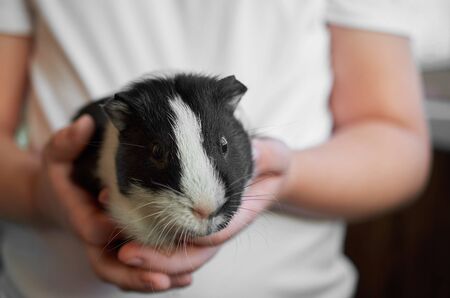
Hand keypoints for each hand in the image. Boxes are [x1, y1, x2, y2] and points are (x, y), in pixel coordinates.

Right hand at [32, 116, 184, 291]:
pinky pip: (137, 269)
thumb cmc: (63, 174)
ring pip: (126, 273)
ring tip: (181, 280)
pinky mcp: (121, 249)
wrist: (60, 195)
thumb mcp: (58, 155)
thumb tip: (84, 125)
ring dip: (152, 280)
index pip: (93, 230)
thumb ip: (66, 142)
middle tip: (160, 278)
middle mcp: (94, 237)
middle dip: (134, 274)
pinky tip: (185, 277)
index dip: (111, 228)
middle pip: (109, 266)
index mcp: (79, 216)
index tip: (134, 223)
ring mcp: (107, 248)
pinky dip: (157, 275)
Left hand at [116, 138, 291, 282]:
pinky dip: (147, 237)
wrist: (265, 172)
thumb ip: (268, 157)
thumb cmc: (269, 164)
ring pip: (176, 252)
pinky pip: (169, 236)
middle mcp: (217, 227)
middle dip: (159, 259)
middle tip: (126, 254)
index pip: (211, 237)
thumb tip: (254, 154)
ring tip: (118, 246)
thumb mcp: (275, 157)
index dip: (185, 242)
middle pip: (189, 255)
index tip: (163, 238)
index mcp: (236, 215)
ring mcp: (203, 226)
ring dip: (149, 254)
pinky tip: (122, 229)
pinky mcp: (190, 219)